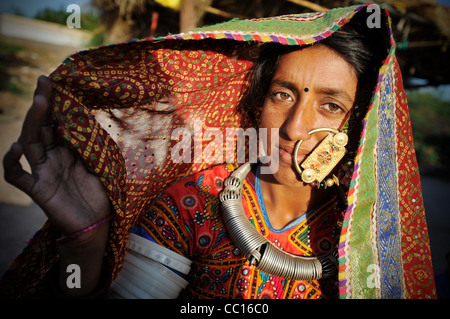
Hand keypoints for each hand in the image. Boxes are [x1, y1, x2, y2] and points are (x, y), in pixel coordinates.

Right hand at [3, 76, 110, 235]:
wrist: (96, 223)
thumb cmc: (99, 194)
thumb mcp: (100, 164)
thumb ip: (94, 145)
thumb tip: (95, 119)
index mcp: (67, 150)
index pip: (57, 122)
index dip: (56, 104)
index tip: (57, 83)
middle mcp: (52, 157)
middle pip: (41, 126)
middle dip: (42, 104)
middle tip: (44, 82)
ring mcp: (43, 171)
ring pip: (30, 142)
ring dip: (32, 122)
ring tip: (39, 102)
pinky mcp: (37, 189)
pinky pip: (17, 175)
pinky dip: (12, 162)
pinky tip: (16, 148)